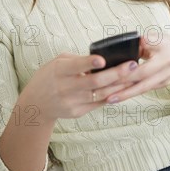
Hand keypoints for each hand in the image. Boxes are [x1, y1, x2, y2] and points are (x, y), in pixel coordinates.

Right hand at [21, 53, 138, 120]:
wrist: (35, 104)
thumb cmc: (50, 77)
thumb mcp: (58, 63)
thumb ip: (77, 60)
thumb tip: (103, 58)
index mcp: (59, 71)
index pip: (75, 66)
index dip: (89, 63)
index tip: (102, 60)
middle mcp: (65, 87)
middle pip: (94, 82)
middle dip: (116, 73)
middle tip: (132, 65)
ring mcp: (72, 102)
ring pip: (100, 94)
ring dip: (119, 85)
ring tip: (134, 76)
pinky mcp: (78, 112)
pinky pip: (99, 103)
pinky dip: (112, 95)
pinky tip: (124, 88)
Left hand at [102, 33, 169, 103]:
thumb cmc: (165, 44)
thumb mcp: (155, 37)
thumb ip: (141, 43)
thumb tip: (124, 47)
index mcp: (165, 58)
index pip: (143, 69)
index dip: (127, 74)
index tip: (111, 77)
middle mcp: (166, 72)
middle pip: (142, 84)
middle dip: (123, 90)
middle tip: (106, 95)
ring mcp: (164, 81)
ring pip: (142, 89)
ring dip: (125, 95)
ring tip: (108, 99)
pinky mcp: (161, 86)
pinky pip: (144, 90)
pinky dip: (130, 93)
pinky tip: (117, 96)